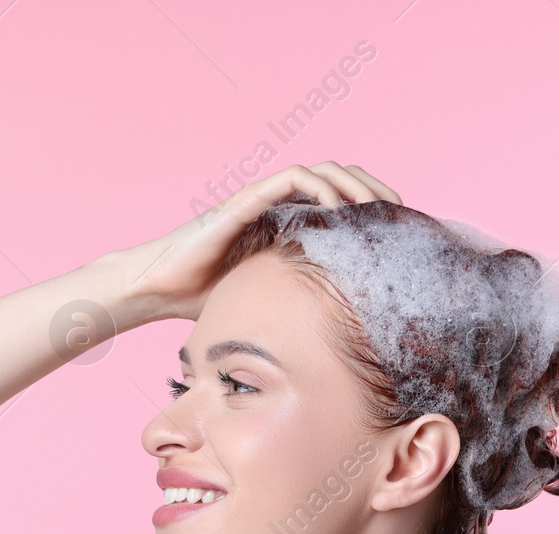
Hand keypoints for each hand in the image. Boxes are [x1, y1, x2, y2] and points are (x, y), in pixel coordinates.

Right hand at [121, 161, 402, 320]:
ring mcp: (262, 200)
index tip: (397, 231)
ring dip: (353, 182)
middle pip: (338, 178)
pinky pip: (290, 180)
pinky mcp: (246, 201)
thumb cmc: (206, 298)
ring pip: (320, 171)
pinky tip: (339, 209)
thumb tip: (337, 338)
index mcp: (285, 224)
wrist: (160, 289)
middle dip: (372, 189)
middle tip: (398, 214)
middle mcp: (277, 206)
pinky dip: (320, 186)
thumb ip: (297, 304)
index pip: (339, 202)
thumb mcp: (268, 301)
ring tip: (377, 206)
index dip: (371, 209)